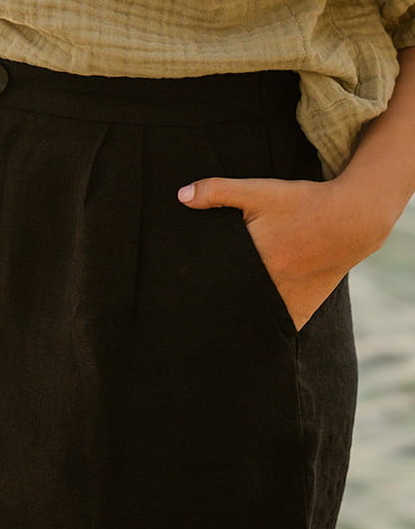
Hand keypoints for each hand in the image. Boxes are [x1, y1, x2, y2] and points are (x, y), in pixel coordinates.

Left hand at [177, 175, 390, 330]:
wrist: (352, 219)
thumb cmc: (302, 203)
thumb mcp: (259, 190)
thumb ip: (218, 191)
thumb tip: (180, 196)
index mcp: (254, 259)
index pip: (216, 282)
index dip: (196, 291)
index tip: (177, 298)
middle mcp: (270, 285)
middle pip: (231, 305)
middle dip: (211, 311)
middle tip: (188, 318)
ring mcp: (287, 301)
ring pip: (252, 321)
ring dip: (235, 323)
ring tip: (212, 334)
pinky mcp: (302, 308)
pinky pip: (276, 327)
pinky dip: (263, 330)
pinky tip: (246, 338)